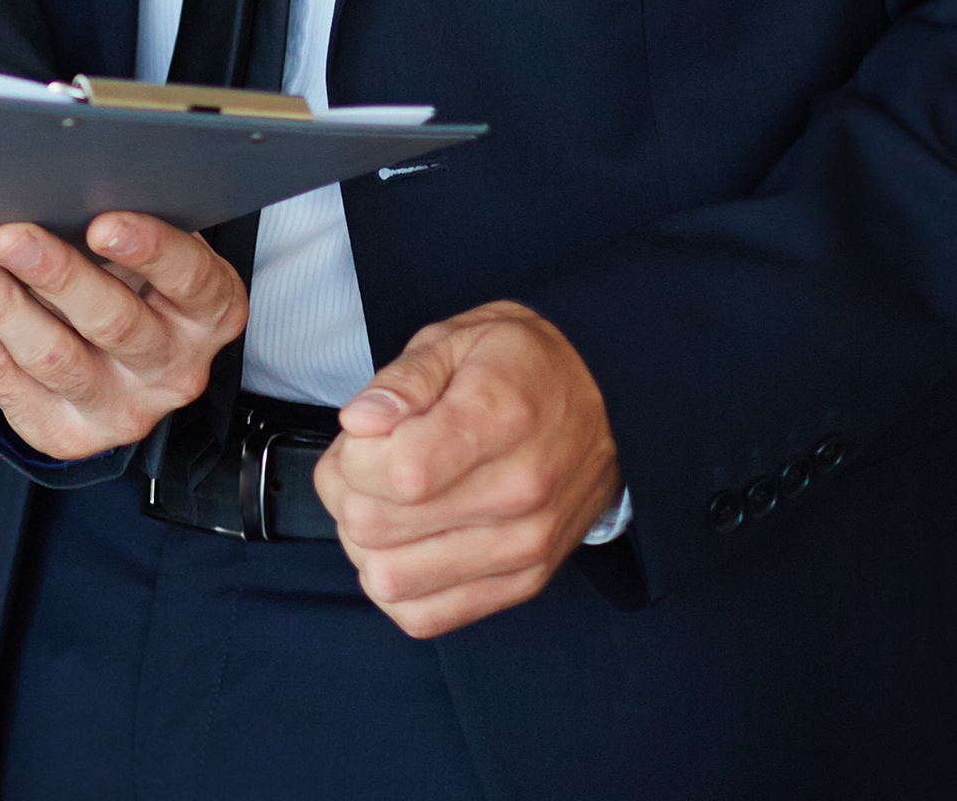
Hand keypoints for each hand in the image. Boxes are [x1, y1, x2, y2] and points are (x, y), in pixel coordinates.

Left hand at [0, 209, 245, 463]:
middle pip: (113, 322)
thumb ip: (116, 223)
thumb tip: (50, 182)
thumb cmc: (129, 278)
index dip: (148, 250)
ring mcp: (123, 410)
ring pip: (54, 358)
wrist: (119, 361)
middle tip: (6, 235)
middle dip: (55, 275)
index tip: (102, 222)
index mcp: (209, 311)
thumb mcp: (143, 249)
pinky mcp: (68, 435)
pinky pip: (7, 382)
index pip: (189, 279)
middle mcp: (175, 368)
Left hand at [313, 300, 618, 638]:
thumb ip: (403, 380)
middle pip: (377, 526)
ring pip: (390, 580)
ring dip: (362, 541)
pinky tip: (402, 543)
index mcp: (501, 418)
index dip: (353, 455)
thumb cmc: (523, 368)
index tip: (363, 434)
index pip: (396, 472)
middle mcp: (519, 492)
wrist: (611, 405)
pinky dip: (395, 587)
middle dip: (346, 490)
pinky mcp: (524, 583)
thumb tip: (359, 423)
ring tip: (383, 500)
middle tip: (365, 461)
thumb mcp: (458, 339)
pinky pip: (425, 617)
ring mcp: (525, 547)